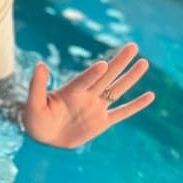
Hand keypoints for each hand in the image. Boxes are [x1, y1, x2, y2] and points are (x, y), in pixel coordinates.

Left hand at [23, 42, 153, 147]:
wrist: (44, 135)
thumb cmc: (35, 118)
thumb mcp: (33, 103)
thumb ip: (37, 86)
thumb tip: (40, 65)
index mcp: (71, 91)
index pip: (85, 80)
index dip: (92, 74)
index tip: (102, 65)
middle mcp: (87, 95)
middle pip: (107, 77)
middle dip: (119, 62)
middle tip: (133, 46)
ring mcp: (96, 107)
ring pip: (117, 90)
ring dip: (130, 78)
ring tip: (143, 63)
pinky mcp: (102, 122)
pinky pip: (121, 113)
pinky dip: (135, 106)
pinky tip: (150, 96)